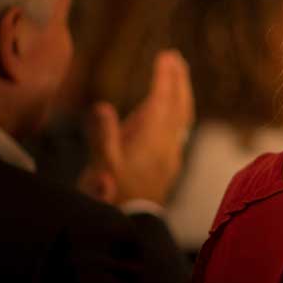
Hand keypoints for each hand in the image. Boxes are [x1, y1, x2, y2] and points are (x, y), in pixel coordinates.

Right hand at [79, 50, 194, 205]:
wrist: (133, 226)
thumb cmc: (112, 196)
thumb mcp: (101, 168)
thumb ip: (103, 137)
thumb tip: (103, 108)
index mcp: (152, 141)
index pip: (162, 102)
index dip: (165, 78)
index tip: (166, 56)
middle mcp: (167, 145)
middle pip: (178, 106)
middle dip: (178, 80)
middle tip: (175, 58)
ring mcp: (170, 155)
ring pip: (182, 118)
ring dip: (181, 94)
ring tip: (178, 75)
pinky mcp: (169, 165)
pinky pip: (178, 130)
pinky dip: (178, 111)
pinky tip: (173, 110)